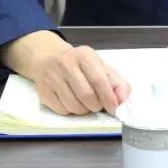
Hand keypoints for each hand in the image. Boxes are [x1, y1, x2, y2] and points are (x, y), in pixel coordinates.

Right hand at [3, 31, 131, 114]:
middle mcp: (66, 64)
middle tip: (98, 104)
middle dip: (97, 105)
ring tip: (85, 102)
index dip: (108, 97)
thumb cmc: (79, 64)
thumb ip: (116, 82)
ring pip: (74, 106)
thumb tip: (123, 100)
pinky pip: (62, 111)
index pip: (99, 80)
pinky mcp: (43, 92)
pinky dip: (71, 111)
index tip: (114, 108)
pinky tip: (71, 101)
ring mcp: (52, 78)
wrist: (47, 57)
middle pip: (86, 95)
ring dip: (84, 110)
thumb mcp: (99, 66)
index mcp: (84, 55)